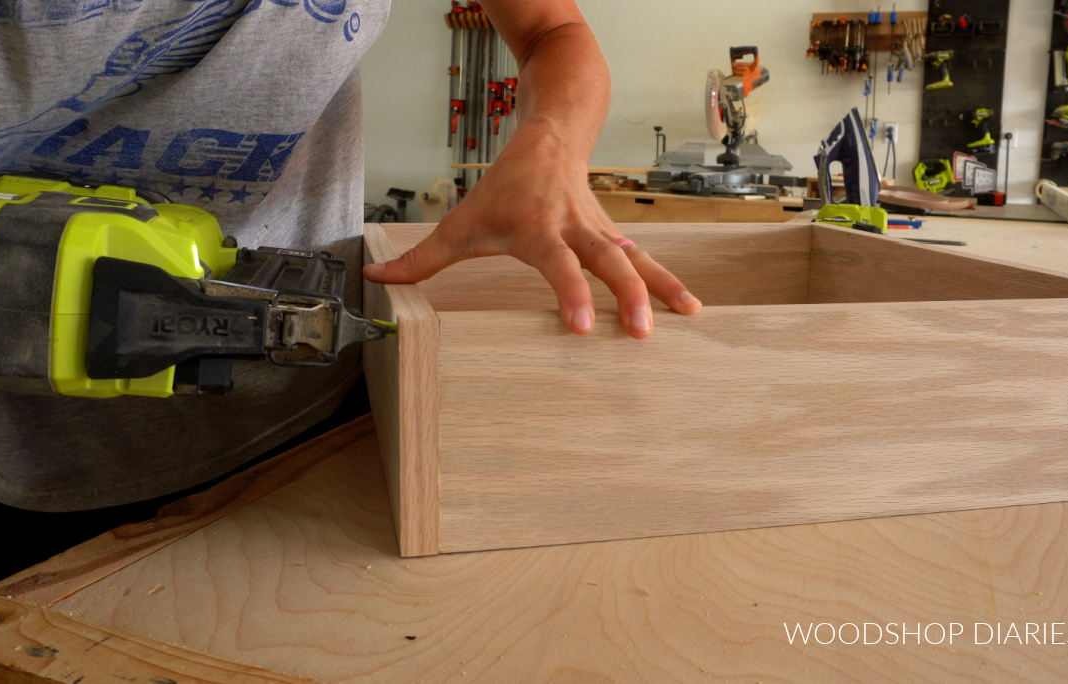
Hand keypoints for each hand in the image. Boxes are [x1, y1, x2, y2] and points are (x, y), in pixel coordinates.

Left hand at [363, 125, 700, 338]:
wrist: (552, 137)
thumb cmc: (507, 185)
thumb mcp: (462, 221)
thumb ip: (421, 260)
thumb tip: (376, 285)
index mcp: (538, 228)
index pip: (557, 263)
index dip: (570, 293)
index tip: (581, 327)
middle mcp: (575, 229)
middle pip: (607, 261)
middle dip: (627, 295)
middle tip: (641, 333)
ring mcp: (601, 231)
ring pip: (636, 259)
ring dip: (660, 288)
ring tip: (686, 317)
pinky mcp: (615, 236)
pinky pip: (644, 261)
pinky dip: (667, 282)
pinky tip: (690, 308)